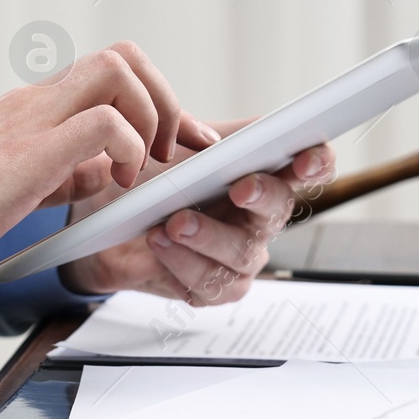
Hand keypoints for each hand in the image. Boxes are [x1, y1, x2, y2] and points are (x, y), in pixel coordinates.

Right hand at [0, 42, 213, 280]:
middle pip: (122, 54)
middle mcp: (34, 101)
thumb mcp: (22, 184)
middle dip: (164, 98)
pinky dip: (128, 149)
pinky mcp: (28, 153)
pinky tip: (118, 183)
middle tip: (168, 150)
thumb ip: (69, 169)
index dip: (158, 98)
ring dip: (149, 116)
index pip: (111, 69)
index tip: (181, 139)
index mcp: (33, 106)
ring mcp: (30, 120)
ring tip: (144, 165)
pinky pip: (102, 125)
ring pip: (116, 71)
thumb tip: (110, 169)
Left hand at [59, 118, 334, 302]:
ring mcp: (240, 255)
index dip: (316, 162)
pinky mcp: (214, 287)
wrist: (101, 220)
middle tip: (240, 188)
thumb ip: (202, 131)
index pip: (308, 166)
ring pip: (243, 253)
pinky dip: (183, 263)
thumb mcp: (171, 143)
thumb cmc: (146, 180)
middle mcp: (258, 216)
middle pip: (282, 208)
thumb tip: (221, 137)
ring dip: (210, 236)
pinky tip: (160, 245)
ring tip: (173, 223)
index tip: (305, 158)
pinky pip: (211, 283)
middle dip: (263, 196)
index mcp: (260, 173)